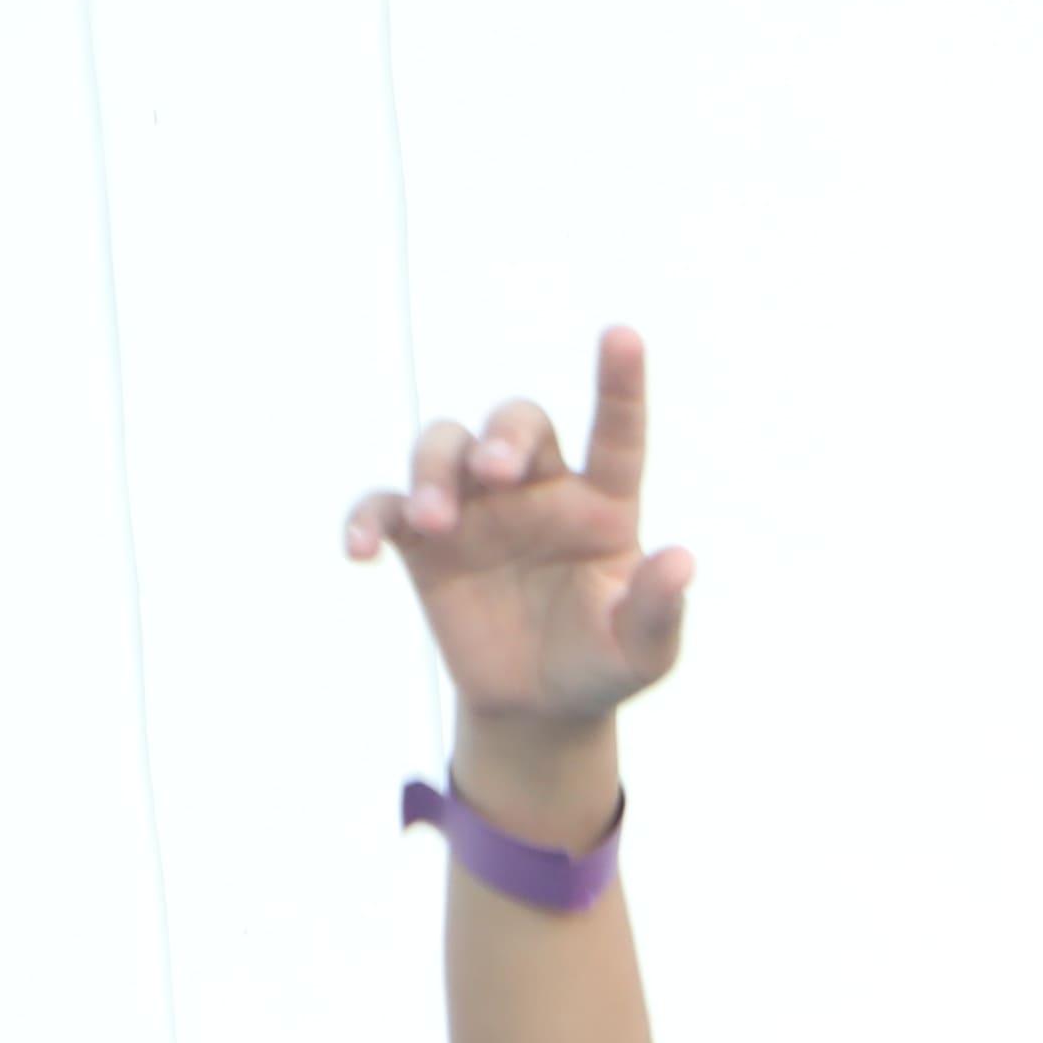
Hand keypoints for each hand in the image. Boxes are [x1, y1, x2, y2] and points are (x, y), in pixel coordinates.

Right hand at [340, 328, 692, 744]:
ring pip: (445, 447)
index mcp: (601, 504)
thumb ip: (658, 609)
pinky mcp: (424, 542)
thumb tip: (681, 561)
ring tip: (432, 521)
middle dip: (500, 436)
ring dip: (434, 471)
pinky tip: (361, 549)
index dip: (619, 384)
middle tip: (494, 472)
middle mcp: (537, 489)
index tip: (624, 335)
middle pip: (515, 424)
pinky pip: (385, 508)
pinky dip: (368, 518)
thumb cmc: (600, 664)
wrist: (539, 707)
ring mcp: (477, 508)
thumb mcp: (643, 651)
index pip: (615, 435)